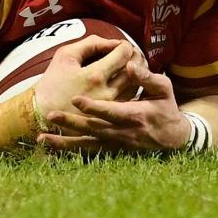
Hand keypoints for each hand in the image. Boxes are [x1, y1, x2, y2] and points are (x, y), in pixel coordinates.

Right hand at [33, 35, 135, 118]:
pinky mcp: (111, 117)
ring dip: (136, 72)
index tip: (120, 45)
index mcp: (95, 75)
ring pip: (136, 85)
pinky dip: (131, 87)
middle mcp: (108, 93)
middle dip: (135, 57)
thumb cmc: (52, 82)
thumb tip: (113, 42)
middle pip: (135, 70)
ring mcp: (111, 108)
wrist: (42, 114)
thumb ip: (91, 44)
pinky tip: (124, 81)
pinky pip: (130, 99)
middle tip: (129, 53)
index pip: (124, 54)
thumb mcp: (66, 55)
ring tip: (129, 65)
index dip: (125, 45)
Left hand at [37, 58, 191, 152]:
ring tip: (43, 138)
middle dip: (71, 123)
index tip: (76, 99)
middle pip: (93, 129)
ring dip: (65, 142)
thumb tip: (130, 65)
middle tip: (50, 115)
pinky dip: (70, 151)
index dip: (93, 107)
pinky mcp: (111, 150)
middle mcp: (123, 133)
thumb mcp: (164, 88)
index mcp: (135, 116)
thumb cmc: (166, 107)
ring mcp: (116, 144)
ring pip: (87, 144)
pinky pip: (88, 152)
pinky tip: (52, 147)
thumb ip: (146, 78)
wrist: (173, 137)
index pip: (111, 112)